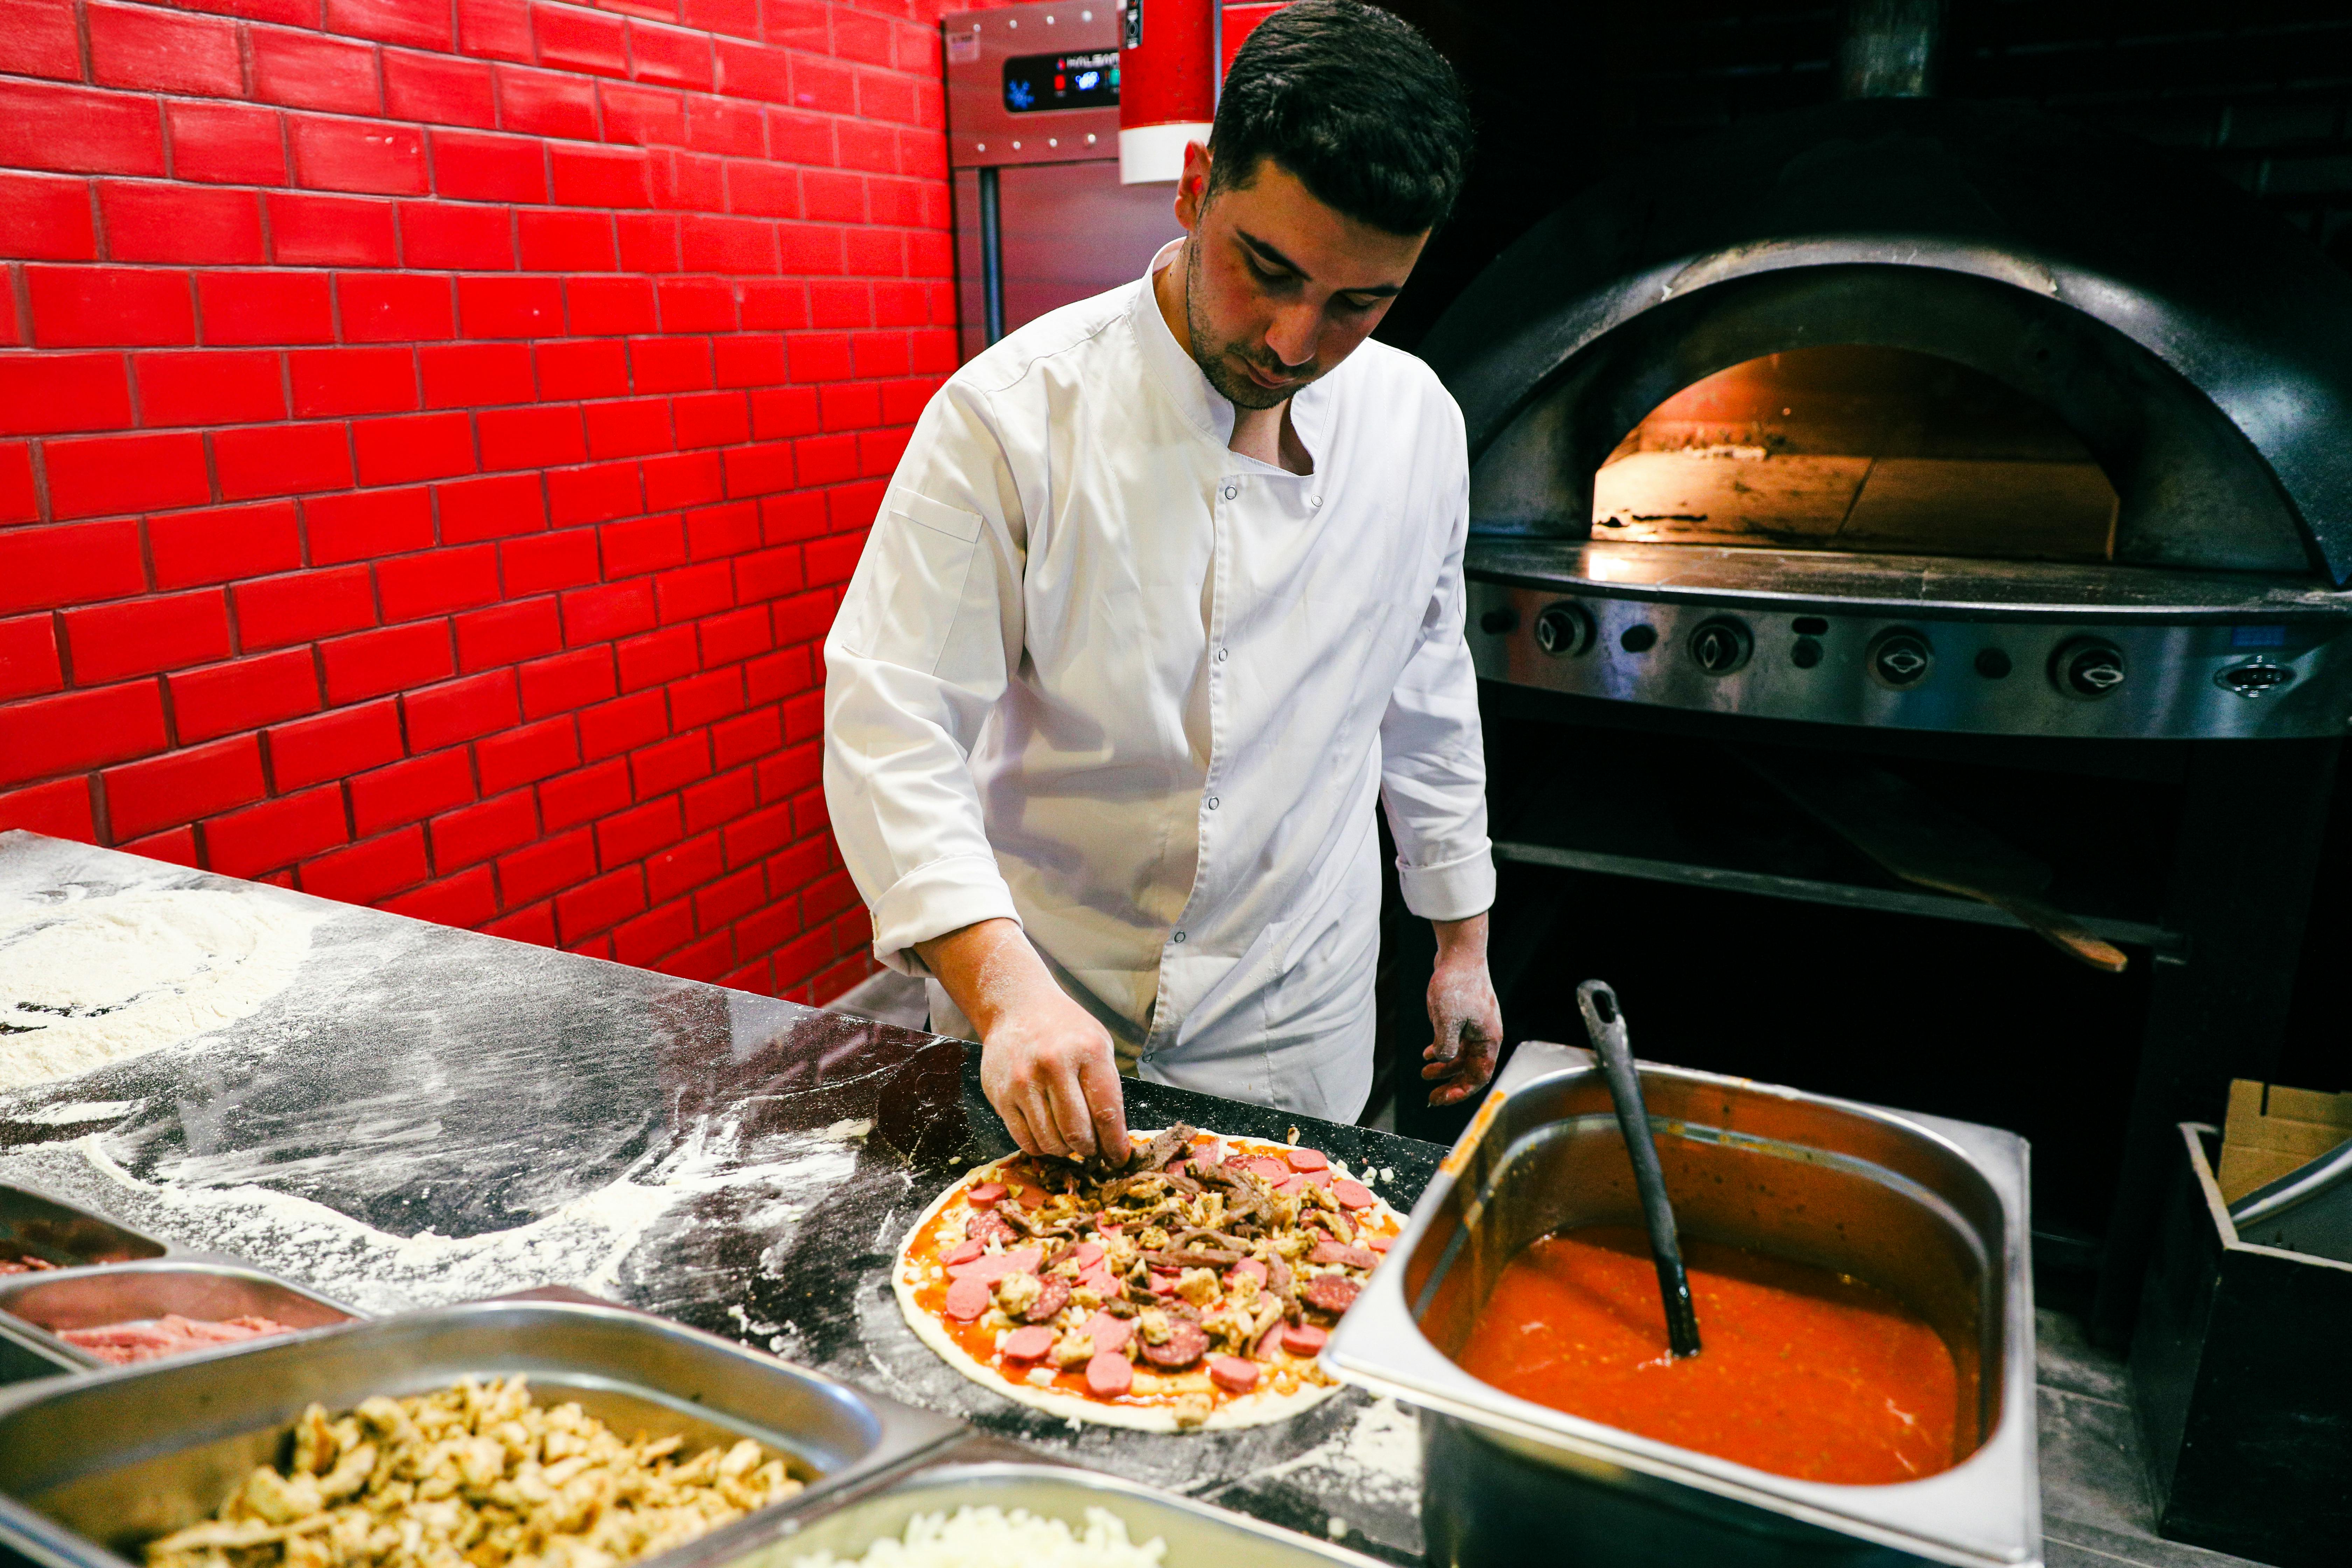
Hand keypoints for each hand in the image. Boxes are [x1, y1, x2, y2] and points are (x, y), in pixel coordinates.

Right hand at [978, 988, 1128, 1160]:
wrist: (1017, 1007)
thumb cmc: (1066, 1030)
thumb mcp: (1098, 1044)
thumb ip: (1108, 1087)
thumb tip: (1114, 1137)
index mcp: (1087, 1052)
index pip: (1107, 1113)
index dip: (1115, 1145)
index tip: (1118, 1159)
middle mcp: (1054, 1065)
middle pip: (1077, 1132)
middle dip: (1090, 1149)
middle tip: (1093, 1148)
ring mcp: (1023, 1081)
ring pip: (1050, 1142)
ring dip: (1065, 1150)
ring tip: (1070, 1140)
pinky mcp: (1000, 1095)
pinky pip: (1024, 1140)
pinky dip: (1041, 1147)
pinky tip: (1048, 1136)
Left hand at [1420, 913, 1502, 1107]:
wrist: (1459, 953)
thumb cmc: (1456, 985)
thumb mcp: (1446, 1021)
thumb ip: (1446, 1047)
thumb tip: (1443, 1059)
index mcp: (1488, 1039)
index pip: (1479, 1076)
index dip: (1461, 1091)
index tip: (1442, 1099)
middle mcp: (1485, 1035)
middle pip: (1470, 1069)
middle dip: (1451, 1083)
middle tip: (1432, 1096)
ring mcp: (1476, 1025)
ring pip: (1462, 1056)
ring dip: (1444, 1067)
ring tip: (1424, 1073)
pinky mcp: (1466, 1016)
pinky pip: (1456, 1041)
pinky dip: (1442, 1049)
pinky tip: (1426, 1054)